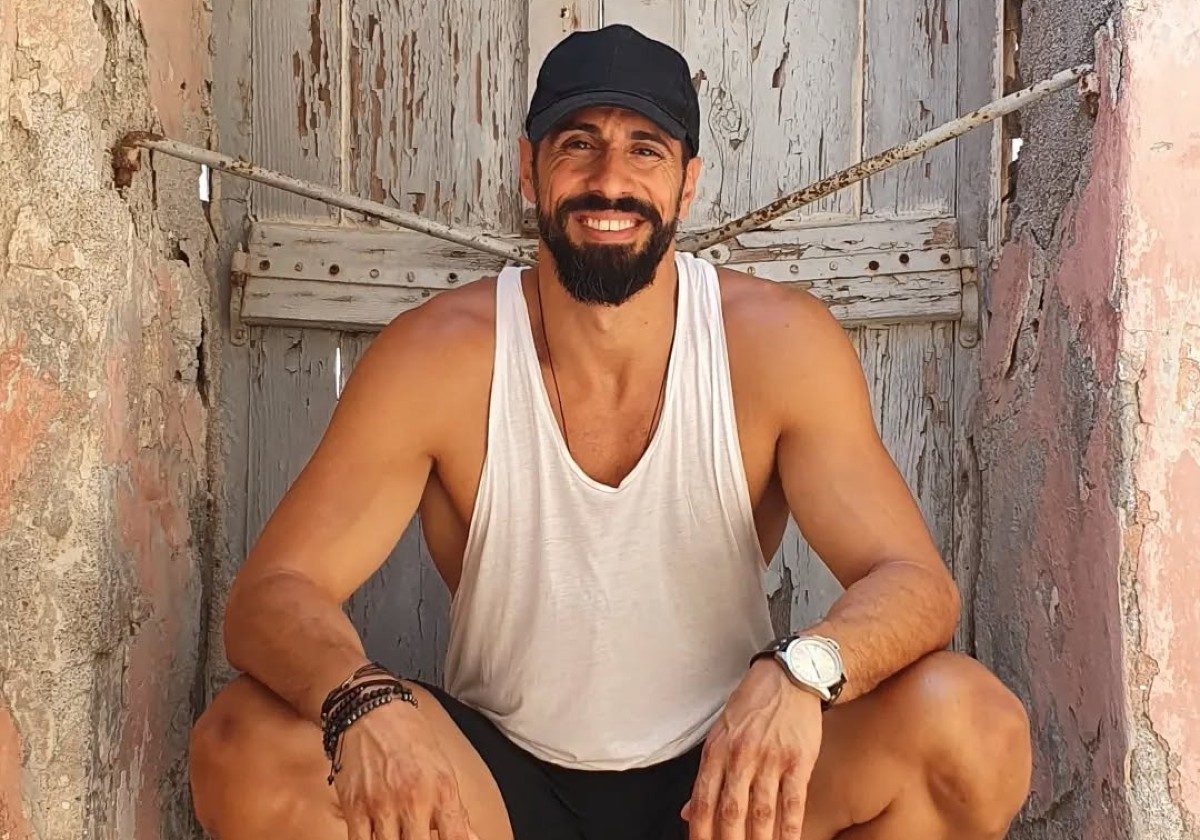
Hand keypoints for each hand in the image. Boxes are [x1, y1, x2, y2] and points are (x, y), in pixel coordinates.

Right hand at [333, 699, 479, 839]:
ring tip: (402, 833)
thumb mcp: (442, 768)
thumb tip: (471, 839)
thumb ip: (455, 810)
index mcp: (442, 790)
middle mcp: (414, 800)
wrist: (371, 709)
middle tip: (419, 835)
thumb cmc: (409, 735)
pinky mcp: (354, 808)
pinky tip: (379, 837)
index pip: (456, 839)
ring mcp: (382, 805)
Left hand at [682, 660, 822, 839]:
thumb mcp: (720, 733)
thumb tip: (687, 811)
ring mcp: (770, 759)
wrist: (789, 677)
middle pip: (730, 810)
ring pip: (761, 811)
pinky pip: (793, 802)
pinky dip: (790, 829)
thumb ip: (707, 774)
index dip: (700, 831)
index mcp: (717, 750)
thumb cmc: (752, 705)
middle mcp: (741, 755)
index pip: (703, 800)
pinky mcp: (798, 760)